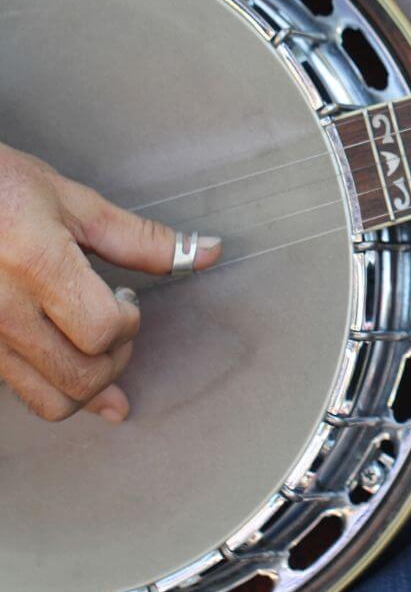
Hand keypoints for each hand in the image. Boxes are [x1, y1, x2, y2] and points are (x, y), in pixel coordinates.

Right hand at [0, 143, 220, 422]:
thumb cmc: (1, 189)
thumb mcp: (73, 203)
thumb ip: (143, 239)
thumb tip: (210, 252)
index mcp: (36, 263)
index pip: (102, 330)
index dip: (127, 321)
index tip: (124, 297)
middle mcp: (2, 308)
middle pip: (81, 376)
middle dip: (116, 357)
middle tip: (113, 322)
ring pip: (51, 402)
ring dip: (89, 383)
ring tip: (88, 342)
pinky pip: (22, 395)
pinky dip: (57, 391)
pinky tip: (72, 373)